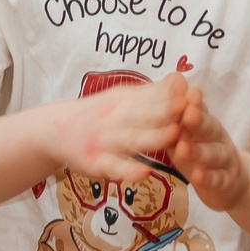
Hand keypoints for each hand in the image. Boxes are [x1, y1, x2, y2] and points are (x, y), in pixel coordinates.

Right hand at [39, 74, 188, 182]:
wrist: (54, 130)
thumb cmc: (96, 113)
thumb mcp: (120, 98)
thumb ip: (150, 93)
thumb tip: (180, 78)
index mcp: (122, 101)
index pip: (150, 97)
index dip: (173, 97)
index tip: (195, 93)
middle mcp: (113, 118)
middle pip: (143, 115)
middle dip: (167, 112)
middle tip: (193, 111)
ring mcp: (104, 141)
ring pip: (131, 139)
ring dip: (153, 137)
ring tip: (175, 135)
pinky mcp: (96, 164)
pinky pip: (113, 167)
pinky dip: (129, 170)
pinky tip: (145, 172)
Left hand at [165, 78, 249, 211]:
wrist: (229, 183)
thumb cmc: (201, 151)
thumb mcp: (188, 133)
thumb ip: (179, 114)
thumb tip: (173, 79)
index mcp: (205, 123)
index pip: (199, 109)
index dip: (194, 102)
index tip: (187, 93)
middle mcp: (217, 138)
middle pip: (209, 128)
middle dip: (198, 121)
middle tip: (187, 114)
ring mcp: (224, 160)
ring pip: (213, 154)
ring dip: (199, 151)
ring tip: (183, 149)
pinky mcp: (226, 182)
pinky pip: (218, 179)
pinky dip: (208, 178)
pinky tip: (198, 176)